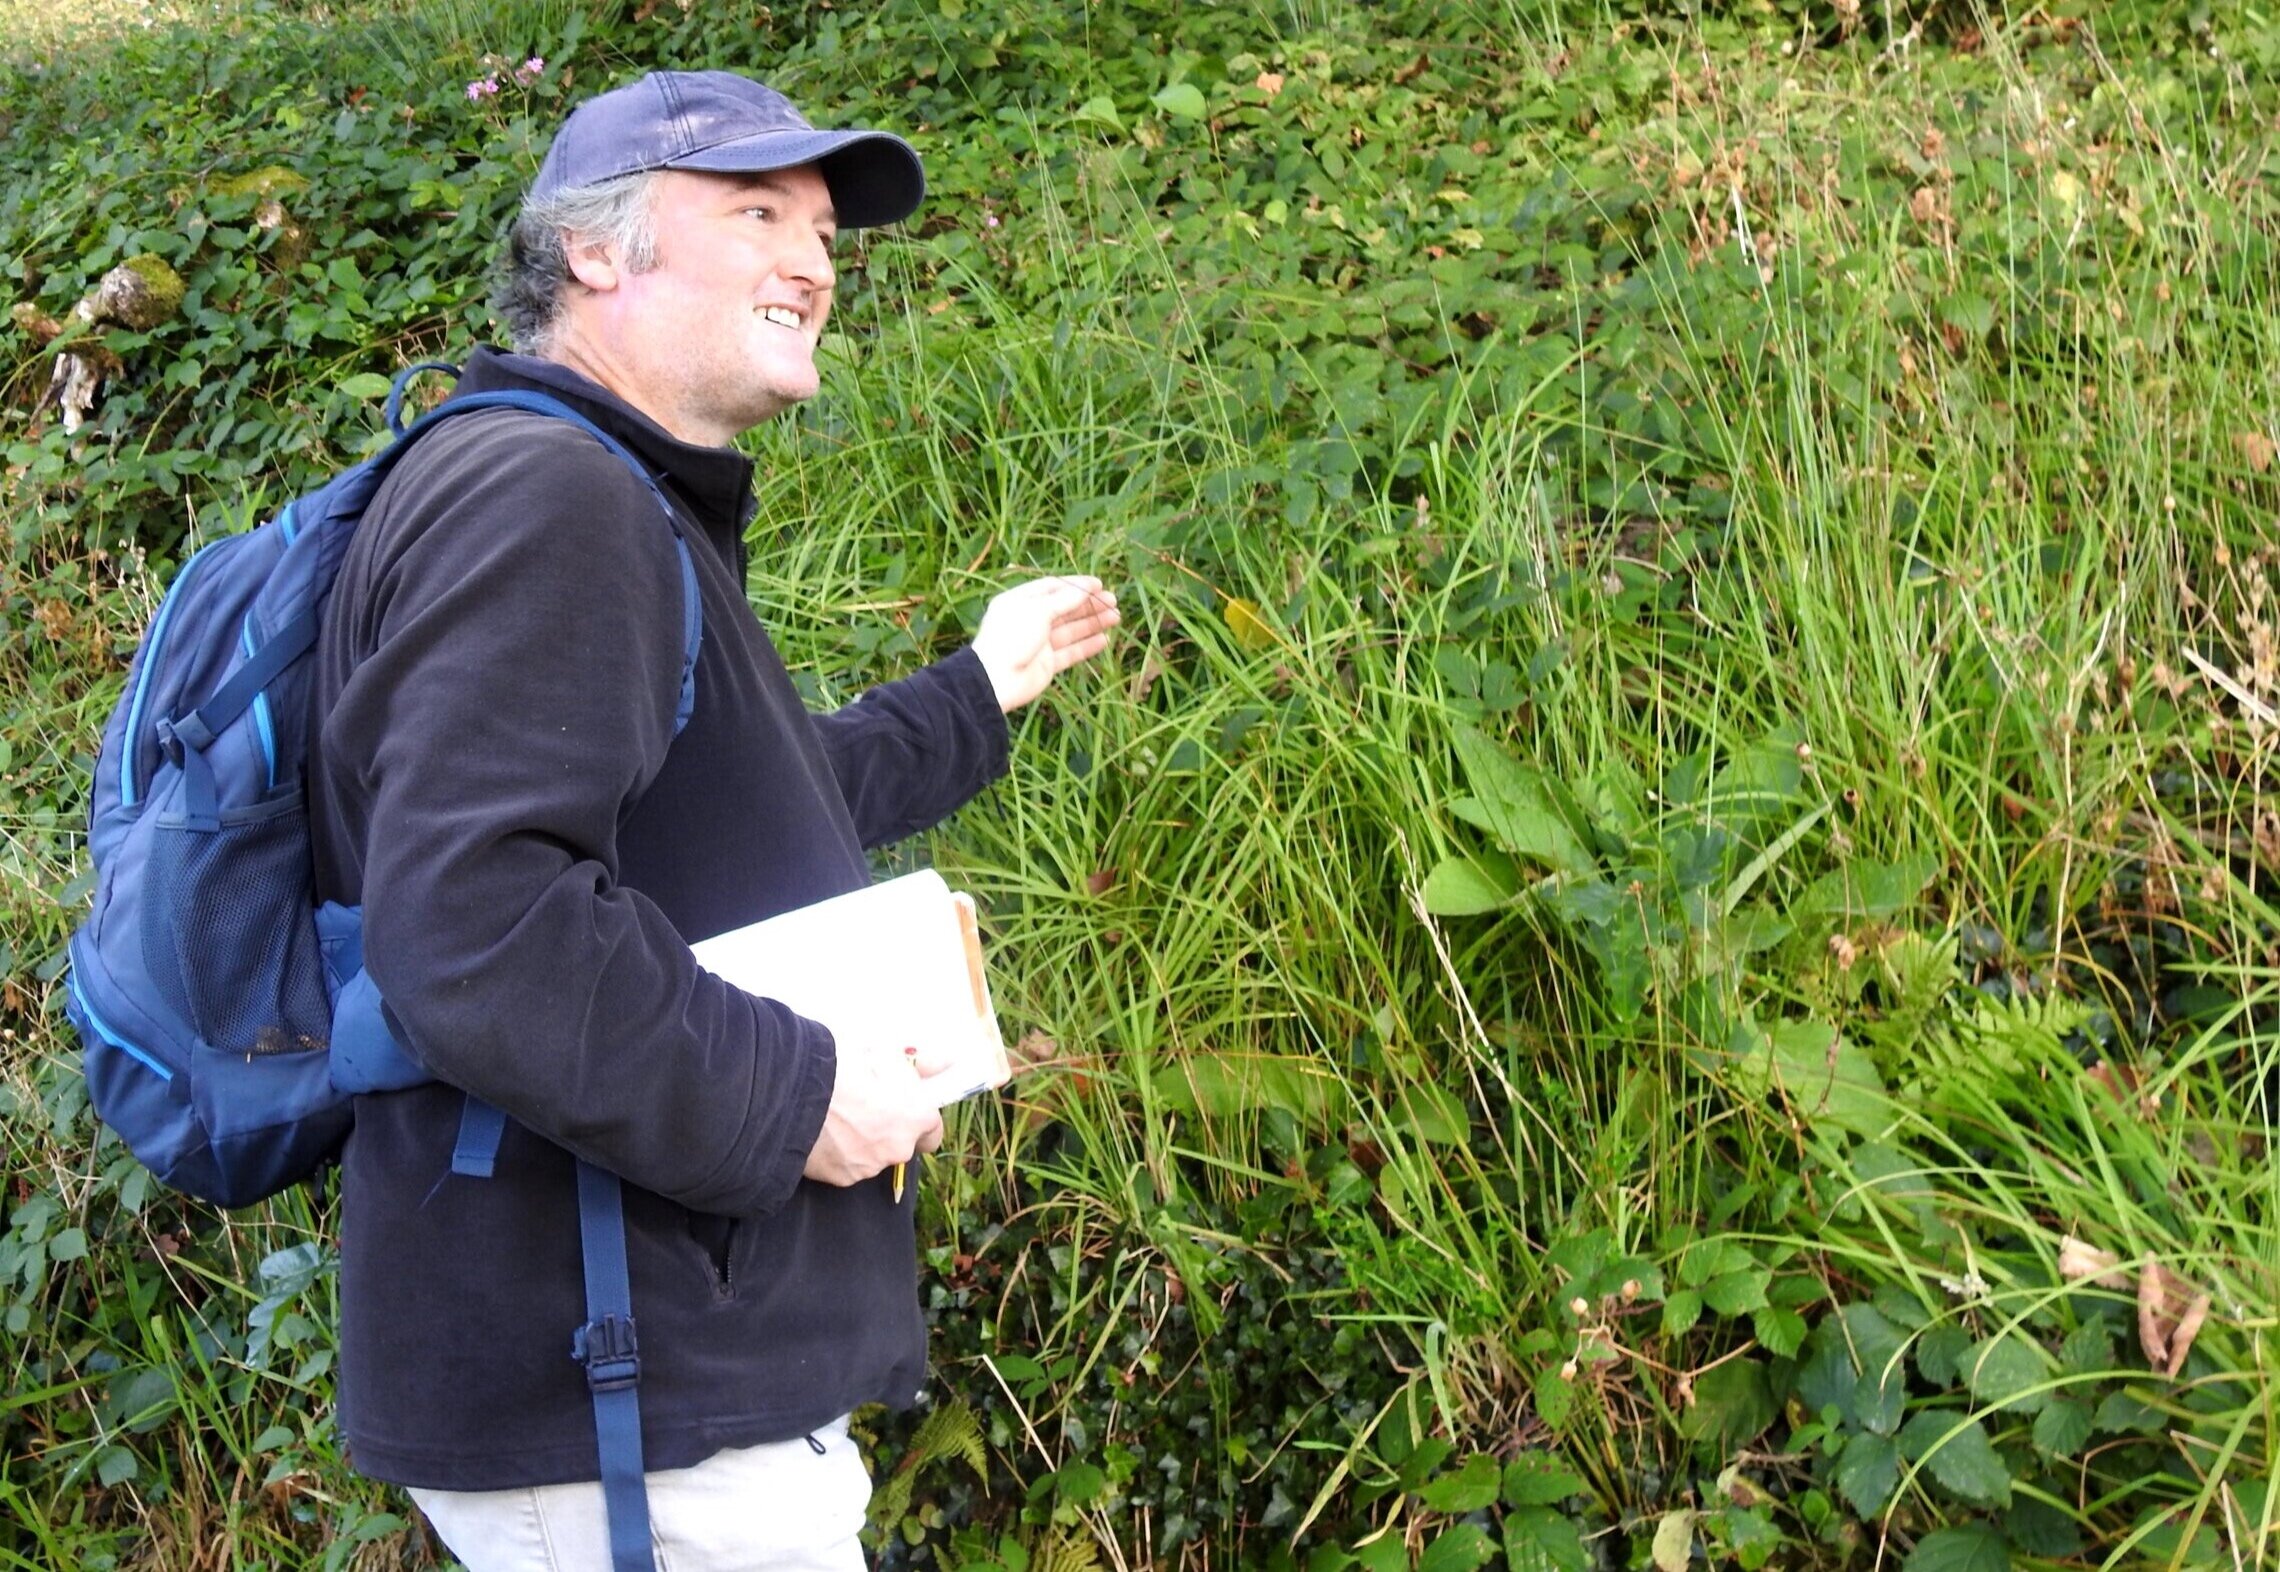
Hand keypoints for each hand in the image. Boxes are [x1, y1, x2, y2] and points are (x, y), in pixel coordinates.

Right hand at [801, 1045, 945, 1186]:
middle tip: (864, 1102)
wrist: (786, 1095)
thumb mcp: (881, 1052)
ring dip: (862, 1138)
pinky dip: (839, 1151)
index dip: (920, 1115)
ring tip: (836, 1114)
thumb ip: (917, 1064)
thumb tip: (943, 1064)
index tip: (906, 1105)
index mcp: (914, 1117)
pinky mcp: (840, 1179)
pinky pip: (847, 1164)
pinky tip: (821, 1130)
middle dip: (889, 1126)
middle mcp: (897, 1149)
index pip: (933, 1128)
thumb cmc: (838, 1067)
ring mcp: (868, 1167)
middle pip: (902, 1141)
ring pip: (873, 1154)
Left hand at [970, 575, 1120, 712]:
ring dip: (1093, 623)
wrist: (996, 680)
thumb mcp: (1037, 610)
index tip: (1099, 584)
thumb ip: (1063, 600)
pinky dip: (1087, 646)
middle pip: (1064, 608)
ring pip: (1071, 630)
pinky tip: (1104, 640)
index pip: (1053, 588)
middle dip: (1089, 604)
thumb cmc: (1011, 637)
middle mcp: (1030, 620)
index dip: (1076, 585)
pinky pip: (1070, 652)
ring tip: (1116, 617)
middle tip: (1113, 601)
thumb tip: (1085, 589)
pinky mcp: (1046, 664)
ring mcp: (1039, 643)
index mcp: (1021, 601)